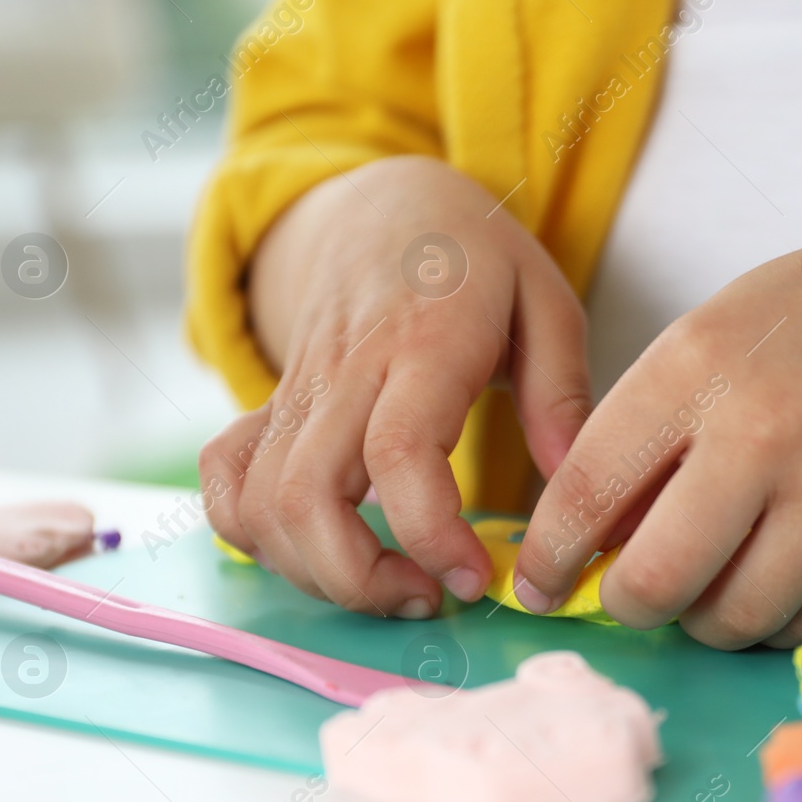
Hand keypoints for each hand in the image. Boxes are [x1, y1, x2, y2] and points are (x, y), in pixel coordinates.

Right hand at [199, 155, 590, 616]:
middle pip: (307, 496)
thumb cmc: (477, 260)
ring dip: (315, 572)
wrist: (385, 205)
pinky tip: (315, 550)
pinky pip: (225, 479)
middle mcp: (346, 372)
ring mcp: (297, 392)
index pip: (398, 453)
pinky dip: (251, 534)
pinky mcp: (269, 407)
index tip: (474, 578)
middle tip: (429, 596)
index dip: (430, 534)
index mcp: (425, 344)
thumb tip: (576, 488)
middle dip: (360, 579)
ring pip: (260, 504)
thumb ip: (563, 395)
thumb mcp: (547, 302)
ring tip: (390, 584)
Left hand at [510, 179, 801, 647]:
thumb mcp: (711, 337)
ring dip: (706, 620)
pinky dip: (776, 620)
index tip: (538, 586)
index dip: (549, 559)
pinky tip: (774, 579)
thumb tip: (590, 539)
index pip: (585, 493)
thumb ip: (647, 430)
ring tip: (713, 581)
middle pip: (656, 581)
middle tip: (635, 593)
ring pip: (734, 619)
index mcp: (694, 368)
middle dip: (629, 605)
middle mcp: (761, 432)